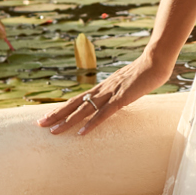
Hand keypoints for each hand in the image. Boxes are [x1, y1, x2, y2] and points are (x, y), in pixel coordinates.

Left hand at [36, 50, 177, 137]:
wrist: (155, 61)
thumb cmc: (145, 72)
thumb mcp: (128, 85)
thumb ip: (120, 93)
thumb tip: (117, 101)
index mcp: (102, 87)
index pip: (77, 99)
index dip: (62, 108)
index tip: (49, 116)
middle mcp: (102, 90)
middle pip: (74, 104)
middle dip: (56, 115)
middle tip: (40, 124)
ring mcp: (110, 94)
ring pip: (83, 110)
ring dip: (67, 121)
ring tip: (53, 131)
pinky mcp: (121, 99)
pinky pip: (103, 114)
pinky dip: (91, 124)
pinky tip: (81, 133)